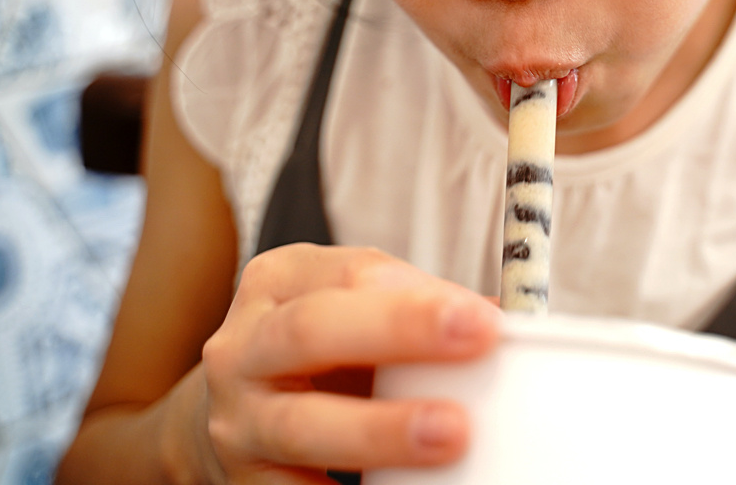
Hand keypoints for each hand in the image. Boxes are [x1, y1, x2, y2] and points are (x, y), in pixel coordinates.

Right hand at [198, 244, 500, 482]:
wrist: (240, 422)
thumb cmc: (321, 358)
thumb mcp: (352, 314)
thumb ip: (414, 311)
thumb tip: (496, 318)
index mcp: (278, 283)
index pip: (349, 273)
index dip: (418, 294)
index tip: (482, 315)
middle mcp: (244, 346)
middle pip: (313, 330)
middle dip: (398, 330)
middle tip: (476, 339)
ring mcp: (239, 420)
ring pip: (301, 425)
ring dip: (380, 429)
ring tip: (451, 433)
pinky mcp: (247, 484)